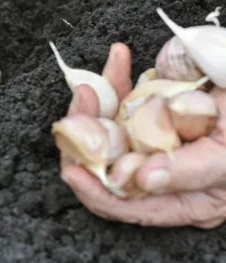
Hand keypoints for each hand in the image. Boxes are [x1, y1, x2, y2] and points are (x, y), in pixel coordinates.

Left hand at [60, 43, 225, 227]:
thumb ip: (190, 170)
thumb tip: (144, 181)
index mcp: (183, 199)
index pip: (127, 205)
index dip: (95, 192)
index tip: (72, 170)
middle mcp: (161, 172)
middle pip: (106, 164)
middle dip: (84, 136)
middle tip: (81, 108)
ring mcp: (153, 138)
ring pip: (106, 128)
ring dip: (94, 103)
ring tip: (90, 85)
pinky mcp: (152, 108)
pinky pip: (123, 97)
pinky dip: (117, 78)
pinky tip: (119, 56)